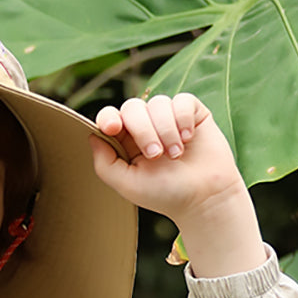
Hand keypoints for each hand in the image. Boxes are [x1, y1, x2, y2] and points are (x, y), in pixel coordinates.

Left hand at [89, 94, 265, 276]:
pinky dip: (183, 119)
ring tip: (176, 154)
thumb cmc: (165, 194)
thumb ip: (105, 164)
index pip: (110, 117)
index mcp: (125, 142)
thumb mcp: (128, 184)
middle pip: (133, 107)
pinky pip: (182, 100)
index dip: (108, 117)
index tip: (113, 128)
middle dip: (143, 130)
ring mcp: (168, 118)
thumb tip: (92, 137)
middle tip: (155, 155)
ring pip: (158, 103)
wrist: (204, 197)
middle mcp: (145, 127)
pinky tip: (188, 139)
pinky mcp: (192, 113)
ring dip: (166, 129)